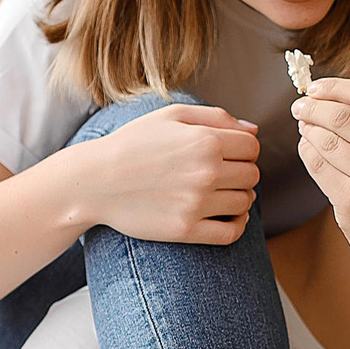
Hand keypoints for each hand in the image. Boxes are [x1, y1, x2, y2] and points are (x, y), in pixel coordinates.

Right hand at [70, 104, 263, 243]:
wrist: (95, 181)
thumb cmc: (132, 144)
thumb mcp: (171, 115)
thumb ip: (216, 117)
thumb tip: (254, 130)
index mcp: (205, 141)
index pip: (252, 147)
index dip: (243, 149)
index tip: (227, 153)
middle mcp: (206, 172)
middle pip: (252, 175)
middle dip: (241, 172)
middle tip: (220, 173)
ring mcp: (197, 203)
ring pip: (245, 202)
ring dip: (238, 197)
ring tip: (219, 193)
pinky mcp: (186, 230)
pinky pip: (232, 233)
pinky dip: (237, 225)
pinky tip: (227, 217)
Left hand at [294, 78, 349, 284]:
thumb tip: (332, 99)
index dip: (336, 86)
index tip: (316, 87)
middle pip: (341, 114)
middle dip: (313, 106)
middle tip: (300, 107)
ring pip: (325, 140)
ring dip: (308, 130)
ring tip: (304, 129)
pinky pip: (318, 167)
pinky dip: (307, 154)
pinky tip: (307, 151)